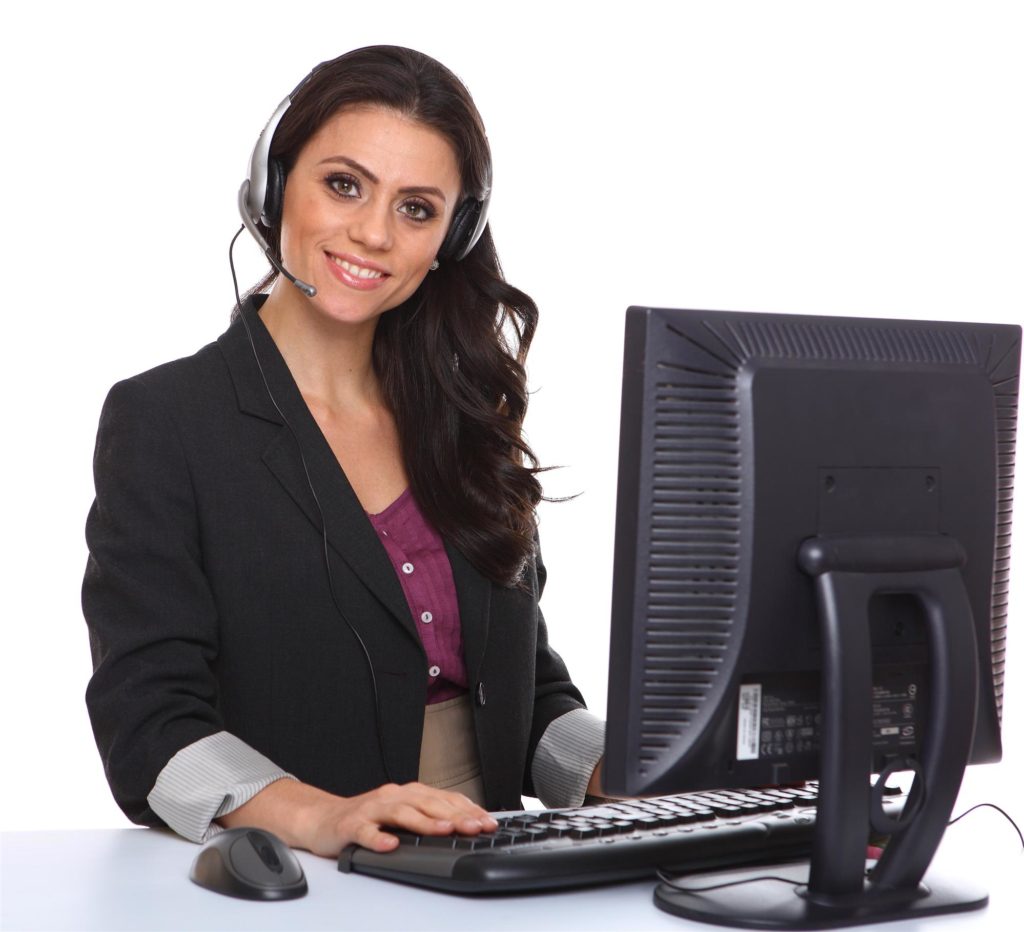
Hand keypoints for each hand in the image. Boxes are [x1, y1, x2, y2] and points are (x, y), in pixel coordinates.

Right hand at [219, 778, 497, 857]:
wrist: (323, 819)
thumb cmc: (367, 819)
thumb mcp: (402, 815)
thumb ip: (429, 817)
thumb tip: (466, 825)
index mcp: (409, 793)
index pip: (444, 799)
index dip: (468, 810)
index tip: (488, 823)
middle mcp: (393, 796)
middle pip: (428, 803)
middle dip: (455, 815)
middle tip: (476, 827)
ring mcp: (372, 809)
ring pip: (401, 812)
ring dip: (423, 821)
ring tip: (443, 830)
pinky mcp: (351, 824)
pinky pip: (365, 831)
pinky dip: (378, 838)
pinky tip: (389, 845)